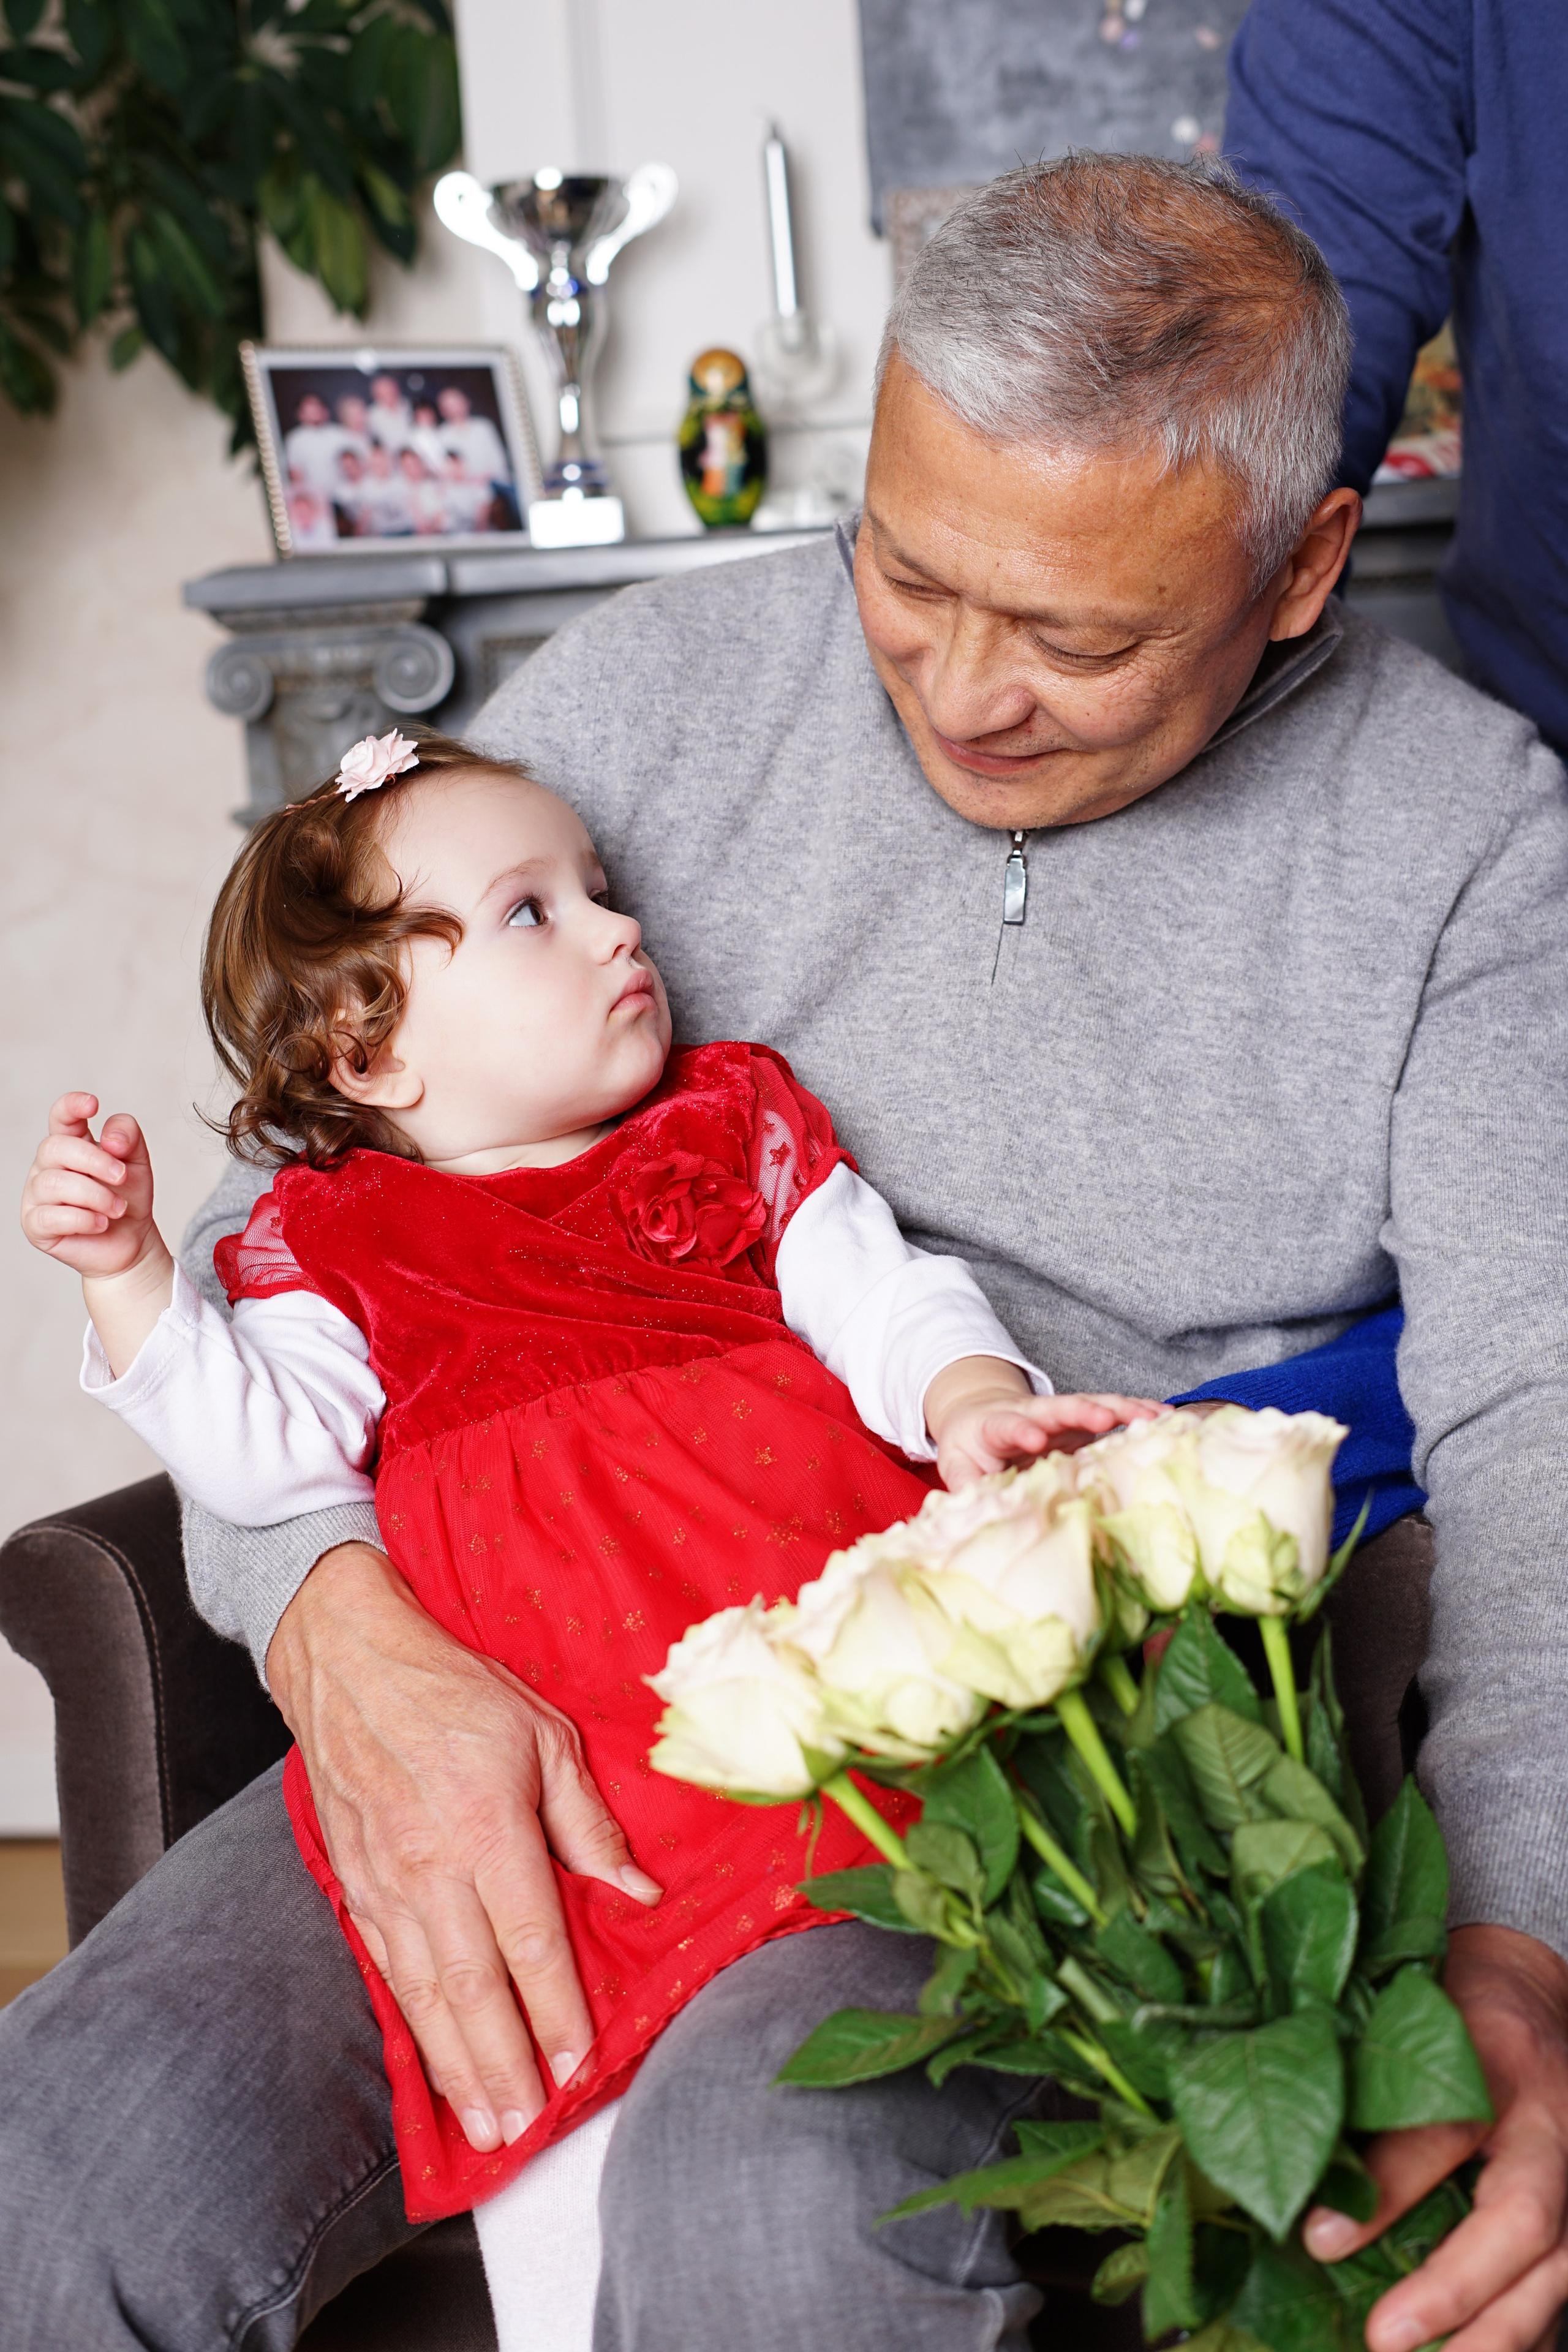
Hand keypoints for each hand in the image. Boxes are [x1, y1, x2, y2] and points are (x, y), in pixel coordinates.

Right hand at [21, 1093, 173, 1373]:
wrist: (131, 1243)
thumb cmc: (128, 1197)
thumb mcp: (138, 1162)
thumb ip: (127, 1136)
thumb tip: (109, 1140)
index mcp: (71, 1142)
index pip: (61, 1116)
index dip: (71, 1105)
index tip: (93, 1105)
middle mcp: (48, 1165)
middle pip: (56, 1147)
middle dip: (95, 1161)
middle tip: (123, 1176)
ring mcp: (37, 1194)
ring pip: (54, 1183)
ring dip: (94, 1195)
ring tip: (118, 1208)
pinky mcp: (35, 1224)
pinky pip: (51, 1216)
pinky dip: (83, 1219)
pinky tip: (102, 1223)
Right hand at [266, 1541, 663, 2153]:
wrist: (350, 1664)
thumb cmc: (457, 1692)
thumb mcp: (546, 1735)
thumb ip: (589, 1820)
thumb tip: (637, 1889)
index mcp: (487, 1827)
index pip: (531, 1940)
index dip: (556, 2009)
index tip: (579, 2061)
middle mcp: (431, 1866)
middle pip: (473, 1987)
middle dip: (504, 2065)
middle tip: (526, 2128)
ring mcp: (385, 1883)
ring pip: (425, 1994)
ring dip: (456, 2065)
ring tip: (485, 2123)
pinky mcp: (354, 1887)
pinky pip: (388, 1972)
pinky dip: (413, 2027)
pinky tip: (433, 2063)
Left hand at [924, 1356, 1164, 1489]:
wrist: (980, 1414)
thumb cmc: (971, 1446)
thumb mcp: (958, 1466)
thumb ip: (967, 1487)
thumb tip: (977, 1515)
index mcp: (998, 1424)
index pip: (1009, 1424)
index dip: (1022, 1429)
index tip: (1033, 1438)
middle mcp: (1034, 1413)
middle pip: (1058, 1407)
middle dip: (1081, 1411)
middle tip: (1103, 1417)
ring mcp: (1061, 1414)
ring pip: (1092, 1404)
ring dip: (1122, 1409)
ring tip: (1153, 1416)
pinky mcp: (1081, 1419)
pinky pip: (1111, 1411)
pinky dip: (1136, 1412)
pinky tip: (1163, 1415)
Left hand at [1302, 1924, 1567, 2350]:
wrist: (1534, 1997)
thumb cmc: (1459, 2007)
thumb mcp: (1414, 2021)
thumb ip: (1372, 2084)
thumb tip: (1302, 2174)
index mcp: (1501, 2064)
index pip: (1446, 2131)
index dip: (1387, 2188)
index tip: (1318, 2236)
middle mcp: (1556, 2130)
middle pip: (1524, 2221)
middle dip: (1456, 2290)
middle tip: (1385, 2338)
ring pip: (1556, 2275)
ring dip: (1496, 2336)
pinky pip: (1560, 2292)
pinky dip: (1523, 2336)